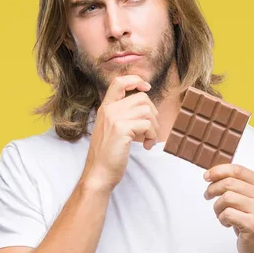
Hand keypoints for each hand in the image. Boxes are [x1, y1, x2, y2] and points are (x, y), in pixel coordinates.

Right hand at [80, 75, 158, 192]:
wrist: (99, 173)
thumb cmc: (108, 155)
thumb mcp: (112, 129)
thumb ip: (123, 116)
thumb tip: (147, 108)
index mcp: (105, 108)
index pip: (119, 82)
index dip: (135, 80)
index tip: (146, 87)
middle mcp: (109, 110)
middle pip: (141, 98)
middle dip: (153, 114)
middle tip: (150, 131)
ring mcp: (114, 118)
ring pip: (147, 111)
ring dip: (154, 127)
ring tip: (148, 140)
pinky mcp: (121, 129)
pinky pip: (148, 125)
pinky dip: (152, 136)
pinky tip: (146, 146)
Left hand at [204, 164, 253, 252]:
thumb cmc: (252, 220)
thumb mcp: (250, 198)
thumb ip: (237, 184)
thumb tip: (212, 174)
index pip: (237, 170)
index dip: (218, 171)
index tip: (206, 177)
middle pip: (229, 183)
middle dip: (212, 189)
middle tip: (207, 196)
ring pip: (226, 198)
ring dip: (217, 207)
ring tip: (221, 214)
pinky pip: (227, 214)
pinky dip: (221, 218)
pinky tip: (227, 223)